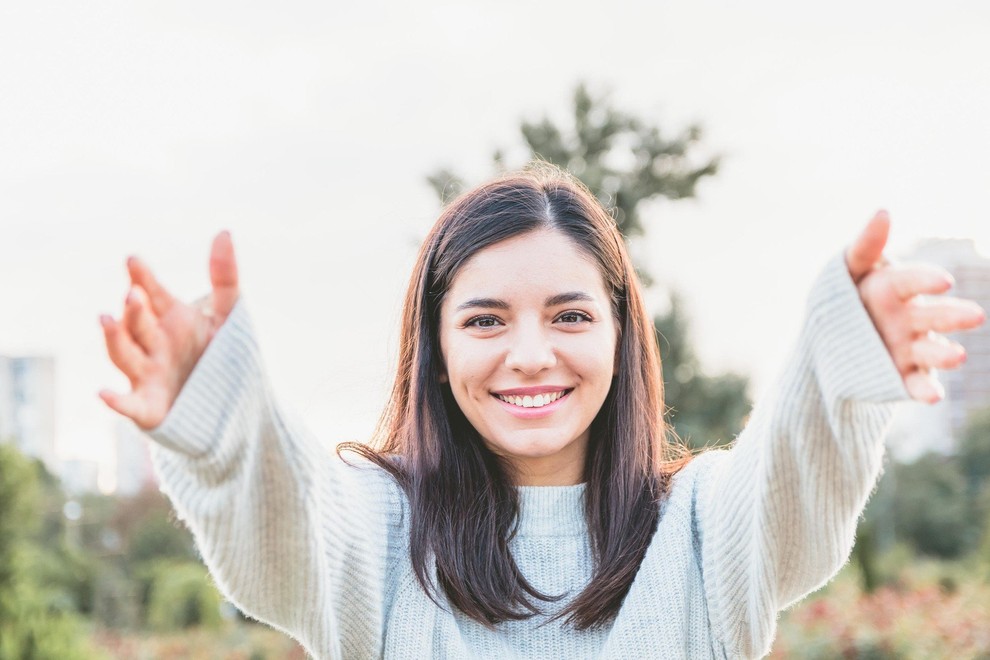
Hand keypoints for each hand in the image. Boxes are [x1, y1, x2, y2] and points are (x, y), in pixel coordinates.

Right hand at [99, 231, 239, 428]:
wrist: (229, 403)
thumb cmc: (218, 355)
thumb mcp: (228, 315)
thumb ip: (225, 277)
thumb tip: (224, 231)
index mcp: (170, 318)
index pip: (152, 293)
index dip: (143, 277)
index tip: (133, 260)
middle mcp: (153, 343)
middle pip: (138, 322)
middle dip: (134, 308)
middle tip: (134, 293)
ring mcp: (147, 373)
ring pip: (125, 354)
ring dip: (114, 338)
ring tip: (106, 320)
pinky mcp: (149, 407)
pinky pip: (129, 404)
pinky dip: (116, 401)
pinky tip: (103, 394)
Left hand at [846, 211, 985, 402]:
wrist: (825, 340)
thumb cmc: (844, 296)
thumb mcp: (847, 270)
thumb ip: (865, 246)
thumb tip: (883, 211)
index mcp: (897, 288)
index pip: (913, 281)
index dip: (926, 281)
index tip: (942, 281)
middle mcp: (911, 317)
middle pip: (935, 316)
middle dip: (954, 315)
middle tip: (976, 316)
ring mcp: (910, 347)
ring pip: (932, 350)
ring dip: (944, 353)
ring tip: (958, 356)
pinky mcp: (902, 374)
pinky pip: (916, 382)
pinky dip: (925, 389)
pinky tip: (932, 396)